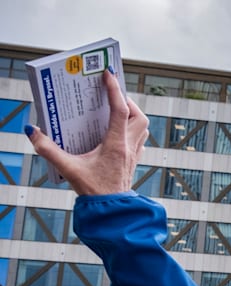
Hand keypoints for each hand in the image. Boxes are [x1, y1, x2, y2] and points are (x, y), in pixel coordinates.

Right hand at [26, 68, 148, 195]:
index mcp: (115, 144)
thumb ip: (47, 149)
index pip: (119, 110)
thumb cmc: (93, 191)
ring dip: (133, 114)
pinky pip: (140, 138)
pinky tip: (117, 130)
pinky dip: (132, 129)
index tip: (108, 74)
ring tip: (115, 109)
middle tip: (110, 96)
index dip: (114, 90)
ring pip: (143, 127)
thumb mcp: (67, 168)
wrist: (112, 212)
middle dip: (127, 101)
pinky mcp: (134, 161)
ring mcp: (134, 154)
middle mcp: (129, 147)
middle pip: (139, 116)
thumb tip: (32, 131)